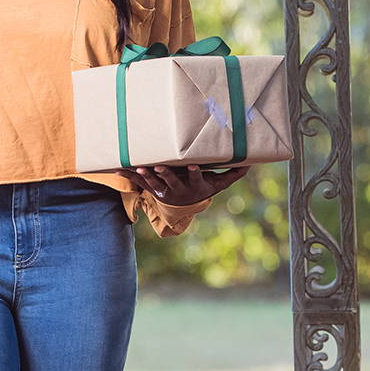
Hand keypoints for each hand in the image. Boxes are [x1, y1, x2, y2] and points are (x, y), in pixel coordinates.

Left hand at [120, 161, 251, 205]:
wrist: (183, 207)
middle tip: (159, 166)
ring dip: (146, 176)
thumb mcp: (218, 184)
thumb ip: (233, 174)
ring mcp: (164, 190)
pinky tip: (118, 170)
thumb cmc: (202, 189)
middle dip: (165, 174)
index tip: (192, 165)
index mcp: (193, 185)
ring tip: (140, 168)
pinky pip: (139, 183)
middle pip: (171, 181)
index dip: (193, 172)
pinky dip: (129, 176)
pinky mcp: (152, 188)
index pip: (195, 178)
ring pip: (154, 182)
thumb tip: (251, 163)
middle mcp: (178, 189)